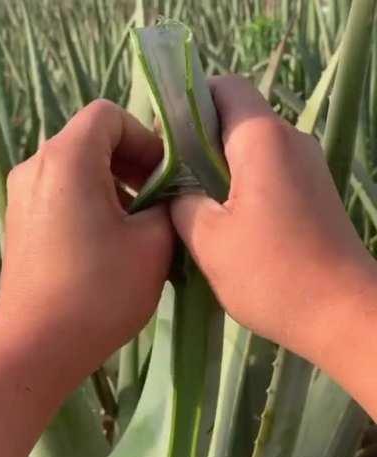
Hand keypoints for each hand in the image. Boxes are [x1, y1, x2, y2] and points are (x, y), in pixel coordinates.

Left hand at [0, 99, 172, 388]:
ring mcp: (23, 194)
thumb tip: (166, 194)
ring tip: (137, 222)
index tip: (164, 175)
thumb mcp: (152, 243)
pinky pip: (62, 191)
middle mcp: (37, 166)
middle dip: (132, 161)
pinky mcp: (21, 220)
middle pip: (91, 139)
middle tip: (158, 197)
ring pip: (78, 167)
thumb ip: (168, 203)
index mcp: (67, 160)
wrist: (38, 347)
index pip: (108, 116)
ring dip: (114, 183)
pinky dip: (91, 199)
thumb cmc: (99, 291)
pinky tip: (109, 239)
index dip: (144, 137)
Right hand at [171, 75, 376, 368]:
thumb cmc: (271, 273)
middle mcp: (291, 140)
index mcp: (262, 138)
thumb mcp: (208, 239)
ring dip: (219, 169)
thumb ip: (182, 202)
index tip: (166, 139)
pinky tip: (227, 223)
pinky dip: (243, 186)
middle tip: (171, 179)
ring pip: (252, 150)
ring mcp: (308, 166)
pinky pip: (270, 172)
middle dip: (199, 142)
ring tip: (194, 206)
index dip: (190, 102)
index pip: (225, 87)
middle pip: (237, 119)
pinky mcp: (314, 193)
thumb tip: (179, 191)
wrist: (343, 314)